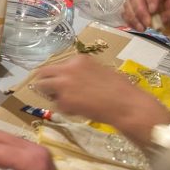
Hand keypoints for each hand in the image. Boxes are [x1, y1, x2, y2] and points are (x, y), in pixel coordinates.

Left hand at [31, 55, 169, 145]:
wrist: (127, 105)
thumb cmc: (121, 89)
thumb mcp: (100, 71)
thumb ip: (82, 72)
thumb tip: (72, 79)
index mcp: (78, 59)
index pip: (58, 65)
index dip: (58, 75)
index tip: (61, 82)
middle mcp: (67, 68)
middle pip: (43, 73)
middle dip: (44, 81)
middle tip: (49, 91)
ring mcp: (63, 84)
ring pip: (42, 87)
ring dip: (49, 94)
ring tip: (64, 102)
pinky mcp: (63, 101)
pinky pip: (56, 105)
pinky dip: (64, 109)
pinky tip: (79, 110)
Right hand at [123, 0, 169, 30]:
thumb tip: (160, 20)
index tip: (153, 11)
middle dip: (140, 10)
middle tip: (147, 23)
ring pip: (128, 4)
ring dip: (133, 18)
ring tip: (143, 28)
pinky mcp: (133, 8)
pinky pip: (126, 13)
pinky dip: (130, 21)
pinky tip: (138, 28)